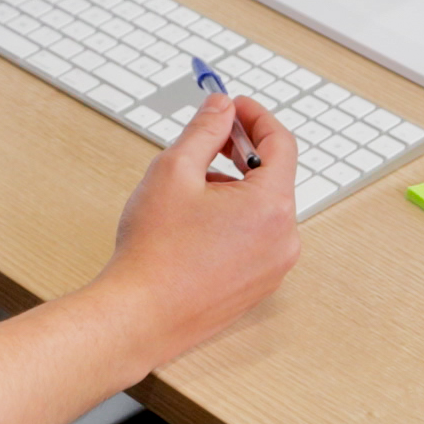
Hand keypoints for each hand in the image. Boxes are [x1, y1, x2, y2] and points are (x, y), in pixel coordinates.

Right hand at [94, 94, 301, 362]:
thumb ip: (204, 130)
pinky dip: (234, 220)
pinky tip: (196, 225)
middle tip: (207, 141)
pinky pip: (256, 238)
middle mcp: (284, 239)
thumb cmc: (154, 250)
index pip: (281, 144)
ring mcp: (273, 267)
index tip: (232, 106)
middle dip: (241, 153)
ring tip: (190, 193)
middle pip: (273, 177)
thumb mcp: (174, 171)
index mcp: (272, 206)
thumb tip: (221, 107)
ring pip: (262, 209)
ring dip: (235, 188)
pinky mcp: (258, 286)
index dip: (255, 117)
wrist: (140, 316)